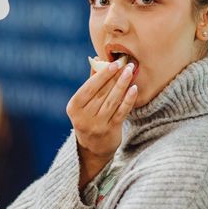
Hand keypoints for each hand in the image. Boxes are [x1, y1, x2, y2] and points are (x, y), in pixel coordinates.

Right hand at [66, 60, 137, 188]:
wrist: (93, 148)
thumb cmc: (88, 118)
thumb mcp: (84, 103)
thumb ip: (91, 82)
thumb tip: (97, 60)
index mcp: (73, 107)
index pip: (89, 87)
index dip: (102, 75)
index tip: (114, 63)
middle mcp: (83, 117)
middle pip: (102, 93)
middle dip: (115, 77)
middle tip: (127, 64)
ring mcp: (97, 125)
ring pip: (112, 101)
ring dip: (122, 85)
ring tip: (130, 72)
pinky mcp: (110, 131)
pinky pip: (121, 112)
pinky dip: (128, 100)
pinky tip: (134, 89)